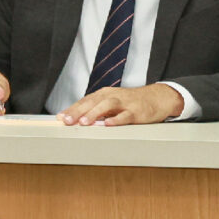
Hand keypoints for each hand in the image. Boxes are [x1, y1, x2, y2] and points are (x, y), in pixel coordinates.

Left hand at [60, 83, 183, 126]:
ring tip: (84, 123)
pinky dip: (116, 120)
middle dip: (78, 111)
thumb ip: (96, 111)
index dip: (72, 109)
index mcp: (105, 95)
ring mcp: (125, 103)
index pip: (85, 101)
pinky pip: (126, 115)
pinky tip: (108, 124)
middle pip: (93, 102)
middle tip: (67, 121)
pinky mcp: (137, 111)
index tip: (60, 118)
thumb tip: (76, 120)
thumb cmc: (132, 103)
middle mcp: (113, 96)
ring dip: (94, 113)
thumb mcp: (112, 104)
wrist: (157, 98)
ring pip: (107, 106)